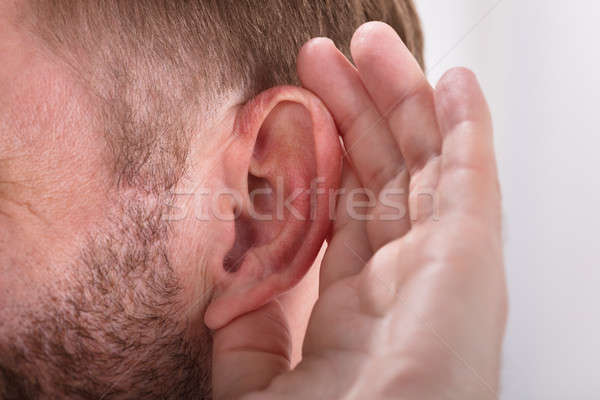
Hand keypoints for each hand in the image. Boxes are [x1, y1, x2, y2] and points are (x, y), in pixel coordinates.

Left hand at [212, 22, 506, 399]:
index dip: (329, 159)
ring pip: (423, 164)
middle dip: (358, 112)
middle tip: (328, 57)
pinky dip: (465, 126)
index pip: (347, 215)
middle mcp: (405, 284)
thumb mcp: (255, 383)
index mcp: (359, 313)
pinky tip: (452, 83)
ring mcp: (441, 268)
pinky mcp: (471, 257)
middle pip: (384, 177)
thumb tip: (243, 272)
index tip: (303, 111)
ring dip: (401, 100)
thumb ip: (253, 329)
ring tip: (374, 46)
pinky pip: (471, 177)